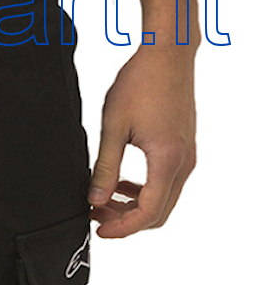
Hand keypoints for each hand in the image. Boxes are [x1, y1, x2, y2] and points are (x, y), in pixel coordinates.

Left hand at [88, 44, 196, 237]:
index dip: (122, 228)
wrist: (167, 55)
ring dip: (134, 207)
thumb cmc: (140, 83)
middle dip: (126, 221)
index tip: (99, 230)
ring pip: (163, 200)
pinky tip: (120, 184)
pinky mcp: (184, 149)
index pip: (148, 213)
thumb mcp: (113, 128)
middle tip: (96, 215)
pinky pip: (167, 183)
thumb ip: (105, 168)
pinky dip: (144, 191)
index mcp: (167, 160)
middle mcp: (184, 162)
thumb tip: (96, 200)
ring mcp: (187, 156)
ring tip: (103, 200)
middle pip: (158, 213)